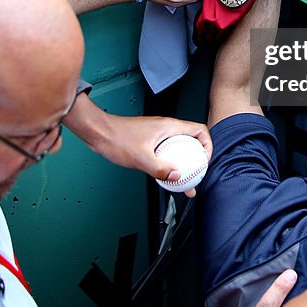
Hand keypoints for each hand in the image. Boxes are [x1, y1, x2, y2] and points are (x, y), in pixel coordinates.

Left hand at [64, 94, 211, 195]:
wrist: (99, 132)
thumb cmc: (117, 138)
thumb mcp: (141, 157)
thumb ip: (160, 168)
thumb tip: (176, 176)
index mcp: (169, 126)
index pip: (199, 131)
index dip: (207, 146)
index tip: (205, 161)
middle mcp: (166, 128)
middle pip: (192, 141)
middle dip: (198, 158)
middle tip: (197, 174)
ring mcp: (158, 134)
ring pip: (179, 147)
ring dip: (184, 162)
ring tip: (185, 180)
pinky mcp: (150, 140)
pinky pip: (167, 151)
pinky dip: (171, 162)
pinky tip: (167, 175)